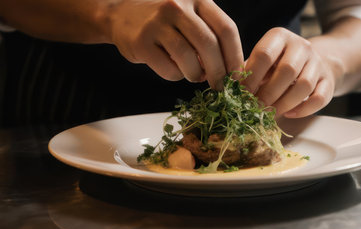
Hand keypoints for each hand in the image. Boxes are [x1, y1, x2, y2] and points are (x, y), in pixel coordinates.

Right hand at [108, 0, 243, 88]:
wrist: (121, 14)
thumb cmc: (165, 21)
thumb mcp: (190, 15)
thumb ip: (210, 34)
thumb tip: (231, 70)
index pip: (226, 29)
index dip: (235, 56)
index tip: (237, 75)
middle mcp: (177, 6)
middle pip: (209, 45)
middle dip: (219, 72)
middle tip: (220, 85)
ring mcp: (157, 23)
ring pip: (188, 59)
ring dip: (196, 75)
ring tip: (195, 76)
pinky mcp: (141, 42)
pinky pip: (168, 69)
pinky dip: (176, 76)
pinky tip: (175, 70)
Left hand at [243, 27, 339, 117]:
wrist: (313, 61)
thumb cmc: (277, 64)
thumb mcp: (262, 61)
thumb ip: (248, 72)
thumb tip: (231, 91)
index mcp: (279, 37)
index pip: (264, 54)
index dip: (251, 77)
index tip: (242, 94)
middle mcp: (301, 46)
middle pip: (287, 70)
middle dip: (268, 93)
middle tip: (256, 108)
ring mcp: (317, 63)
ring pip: (304, 85)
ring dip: (285, 103)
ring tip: (270, 114)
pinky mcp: (328, 80)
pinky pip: (319, 98)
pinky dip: (303, 109)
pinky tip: (289, 114)